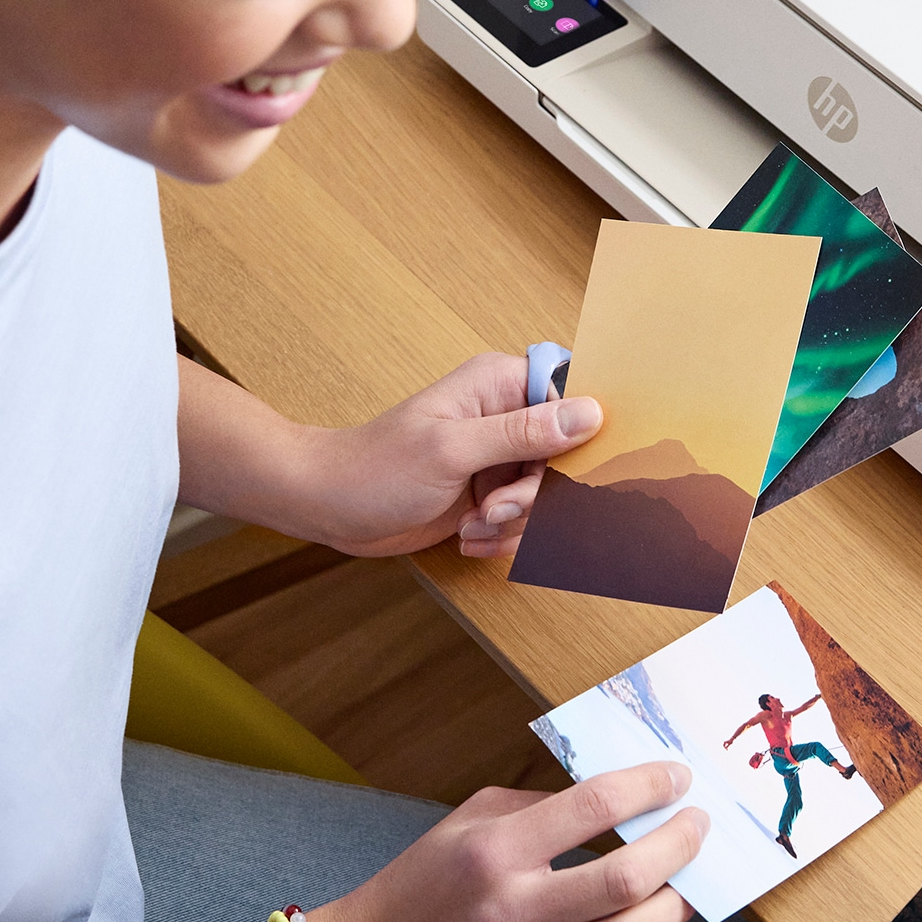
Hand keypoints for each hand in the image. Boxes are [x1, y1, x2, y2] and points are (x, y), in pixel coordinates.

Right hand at [310, 764, 706, 921]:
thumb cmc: (422, 883)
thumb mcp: (470, 820)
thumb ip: (541, 805)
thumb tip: (617, 797)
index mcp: (496, 851)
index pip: (593, 806)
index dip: (648, 786)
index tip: (677, 779)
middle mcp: (515, 911)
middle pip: (626, 876)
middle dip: (679, 844)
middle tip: (698, 826)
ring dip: (674, 905)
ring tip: (685, 883)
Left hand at [311, 352, 601, 558]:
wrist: (331, 508)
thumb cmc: (377, 468)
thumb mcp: (453, 451)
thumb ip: (523, 433)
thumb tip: (589, 413)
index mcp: (499, 384)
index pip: (570, 396)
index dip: (577, 437)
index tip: (560, 471)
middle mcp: (504, 416)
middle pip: (565, 456)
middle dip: (537, 495)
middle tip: (495, 508)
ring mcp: (498, 457)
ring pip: (547, 495)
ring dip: (516, 522)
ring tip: (474, 523)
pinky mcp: (489, 492)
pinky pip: (524, 519)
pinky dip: (501, 537)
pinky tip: (468, 536)